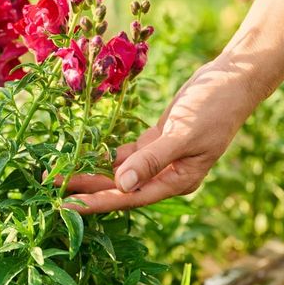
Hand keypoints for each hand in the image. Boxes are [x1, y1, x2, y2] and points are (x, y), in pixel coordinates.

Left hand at [60, 56, 260, 213]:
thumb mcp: (183, 133)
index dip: (97, 202)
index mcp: (177, 182)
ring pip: (119, 170)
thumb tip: (123, 185)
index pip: (129, 198)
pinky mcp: (156, 140)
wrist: (233, 78)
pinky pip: (125, 153)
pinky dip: (105, 153)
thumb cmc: (214, 106)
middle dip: (86, 187)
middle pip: (119, 186)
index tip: (66, 206)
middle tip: (50, 186)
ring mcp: (161, 158)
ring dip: (91, 170)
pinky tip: (83, 153)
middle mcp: (167, 176)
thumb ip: (153, 159)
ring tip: (59, 171)